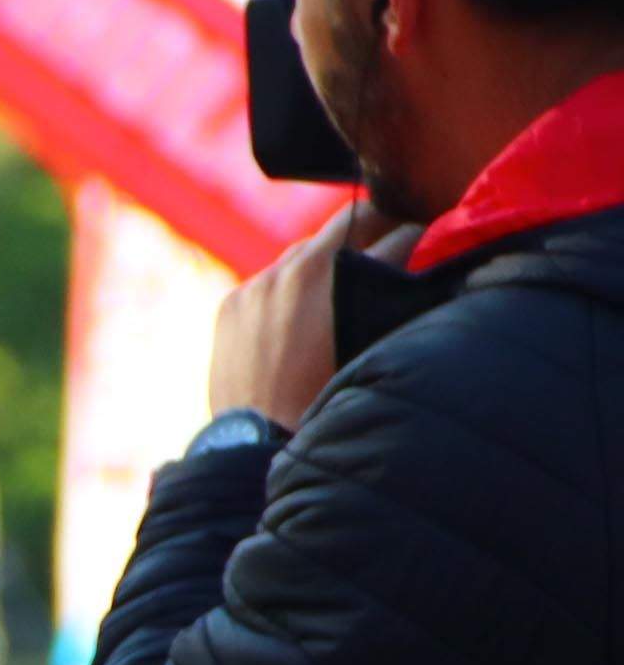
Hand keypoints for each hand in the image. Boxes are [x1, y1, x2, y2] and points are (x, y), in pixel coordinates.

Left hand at [209, 198, 411, 425]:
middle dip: (378, 228)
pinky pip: (269, 280)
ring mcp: (259, 283)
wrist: (259, 443)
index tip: (433, 243)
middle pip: (350, 221)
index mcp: (340, 275)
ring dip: (328, 259)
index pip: (399, 233)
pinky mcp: (233, 302)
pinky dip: (288, 289)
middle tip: (395, 241)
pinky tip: (298, 316)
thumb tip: (421, 274)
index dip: (422, 238)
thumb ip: (394, 303)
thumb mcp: (377, 347)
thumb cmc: (331, 402)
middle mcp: (296, 268)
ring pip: (305, 250)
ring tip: (344, 283)